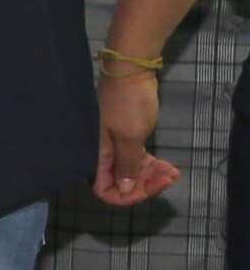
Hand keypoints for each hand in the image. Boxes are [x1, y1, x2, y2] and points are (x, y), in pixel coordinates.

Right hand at [93, 68, 179, 206]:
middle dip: (145, 185)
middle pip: (121, 184)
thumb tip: (123, 190)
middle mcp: (104, 156)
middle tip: (167, 178)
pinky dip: (152, 167)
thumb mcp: (130, 137)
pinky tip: (168, 167)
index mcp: (98, 156)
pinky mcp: (127, 140)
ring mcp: (115, 148)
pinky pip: (137, 162)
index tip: (147, 189)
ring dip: (152, 176)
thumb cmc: (127, 104)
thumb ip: (126, 165)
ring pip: (132, 174)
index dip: (125, 196)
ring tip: (172, 172)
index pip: (104, 190)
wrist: (131, 74)